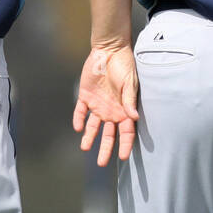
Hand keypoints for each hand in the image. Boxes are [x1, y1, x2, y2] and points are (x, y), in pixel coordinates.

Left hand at [72, 43, 139, 166]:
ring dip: (89, 137)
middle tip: (101, 162)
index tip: (123, 156)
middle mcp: (111, 110)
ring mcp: (98, 104)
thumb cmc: (124, 65)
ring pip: (93, 126)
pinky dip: (79, 119)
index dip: (125, 144)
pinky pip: (81, 111)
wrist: (109, 50)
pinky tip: (78, 128)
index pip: (126, 131)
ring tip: (85, 148)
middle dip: (105, 148)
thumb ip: (130, 100)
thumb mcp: (130, 82)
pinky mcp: (85, 96)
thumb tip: (134, 118)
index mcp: (124, 109)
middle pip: (108, 134)